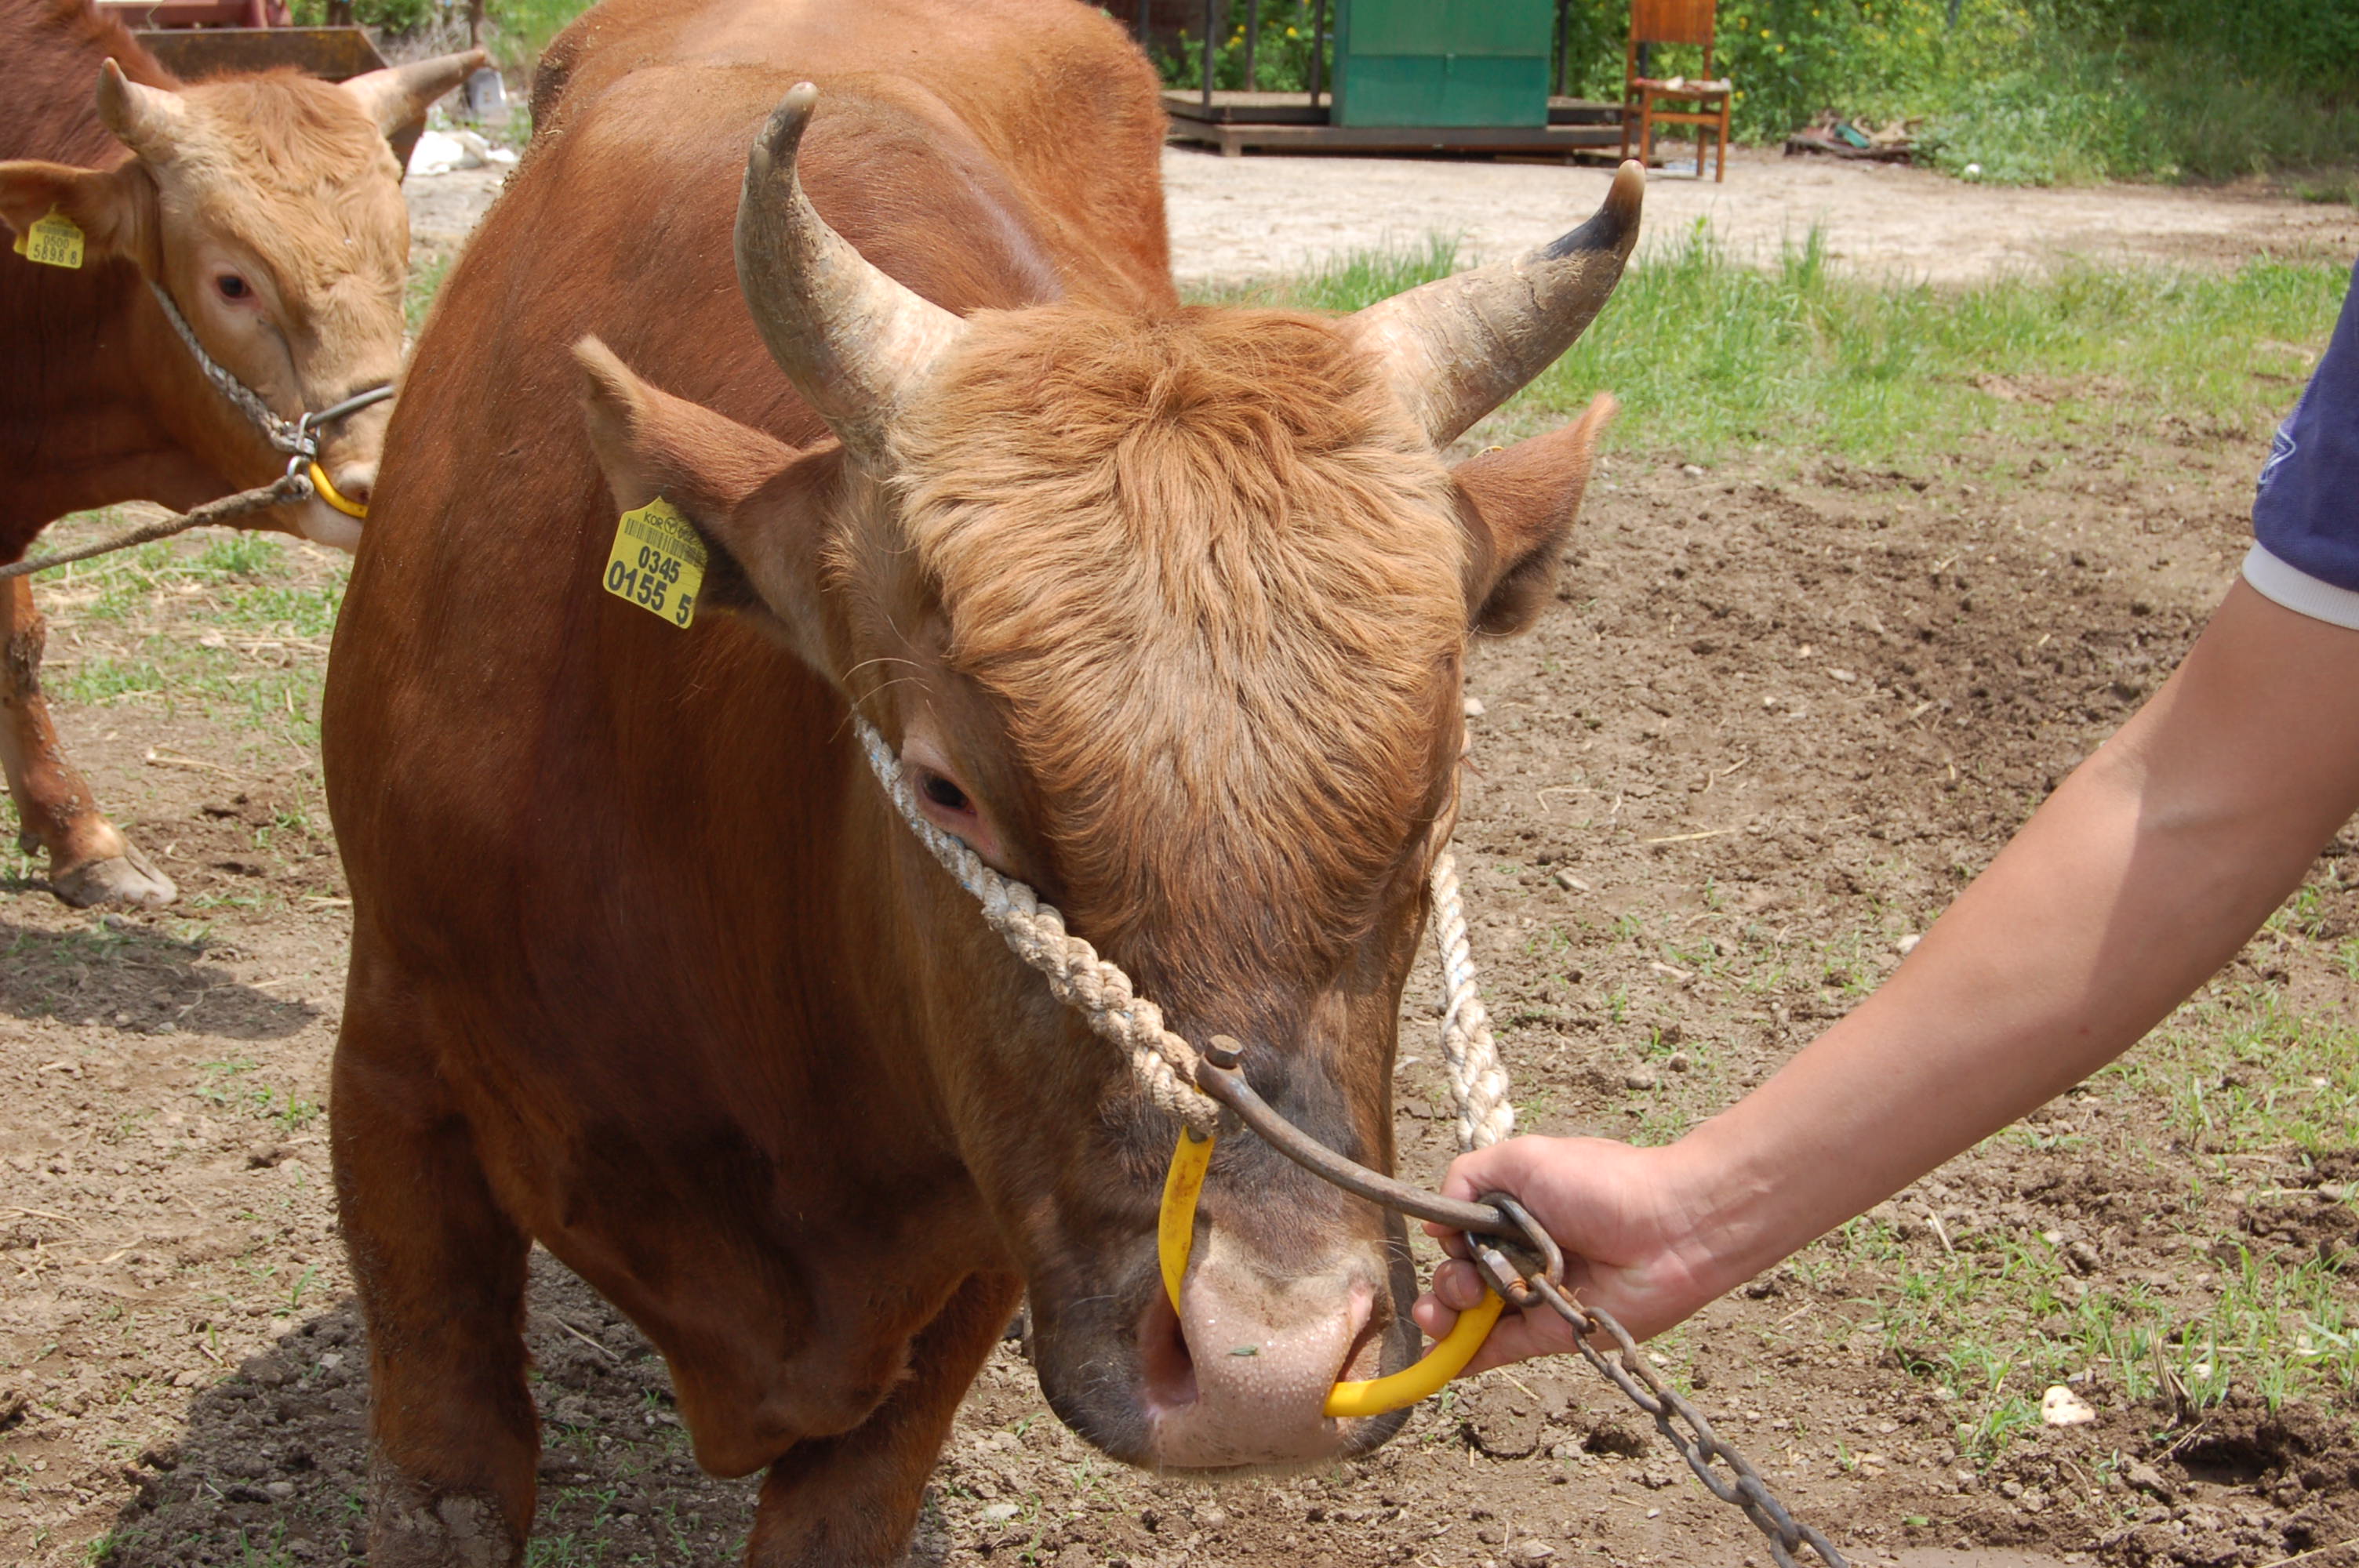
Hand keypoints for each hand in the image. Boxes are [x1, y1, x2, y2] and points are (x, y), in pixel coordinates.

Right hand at [1410, 1134, 1727, 1373]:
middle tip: (1465, 1285)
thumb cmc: (1601, 1183)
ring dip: (1446, 1317)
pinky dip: (1465, 1356)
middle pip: (1460, 1277)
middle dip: (1446, 1284)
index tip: (1448, 1242)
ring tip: (1442, 1317)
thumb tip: (1433, 1225)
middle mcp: (1520, 1254)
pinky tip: (1440, 1359)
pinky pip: (1499, 1348)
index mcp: (1511, 1210)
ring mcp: (1534, 1296)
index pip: (1459, 1233)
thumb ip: (1467, 1177)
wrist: (1671, 1229)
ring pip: (1473, 1315)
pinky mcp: (1549, 1333)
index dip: (1446, 1242)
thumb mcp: (1522, 1158)